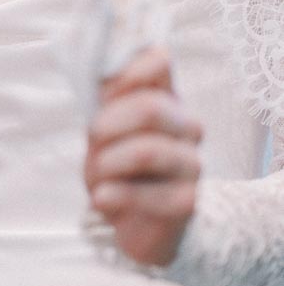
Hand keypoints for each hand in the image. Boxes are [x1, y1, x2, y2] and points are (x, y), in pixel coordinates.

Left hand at [85, 46, 202, 266]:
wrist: (134, 223)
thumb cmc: (117, 167)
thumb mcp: (103, 128)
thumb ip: (106, 98)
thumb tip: (105, 64)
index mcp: (166, 99)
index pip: (158, 63)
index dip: (126, 73)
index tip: (104, 94)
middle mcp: (187, 127)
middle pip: (150, 108)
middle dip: (107, 126)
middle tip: (93, 143)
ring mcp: (191, 164)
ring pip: (147, 151)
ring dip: (108, 164)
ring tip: (97, 179)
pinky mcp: (187, 202)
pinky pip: (147, 194)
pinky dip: (114, 195)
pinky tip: (101, 198)